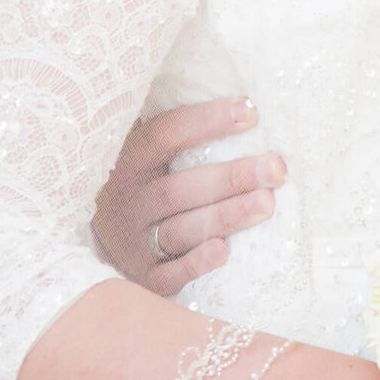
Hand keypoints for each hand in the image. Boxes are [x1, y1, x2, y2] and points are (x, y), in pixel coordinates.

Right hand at [92, 97, 285, 296]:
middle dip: (232, 176)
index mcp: (129, 161)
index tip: (252, 112)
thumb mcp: (150, 152)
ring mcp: (131, 242)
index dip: (206, 121)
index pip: (164, 134)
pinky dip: (195, 263)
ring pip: (180, 229)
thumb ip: (182, 131)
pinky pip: (168, 275)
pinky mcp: (142, 278)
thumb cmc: (146, 180)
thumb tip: (245, 102)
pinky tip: (224, 251)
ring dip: (226, 216)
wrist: (103, 235)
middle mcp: (126, 201)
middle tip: (276, 168)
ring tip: (267, 203)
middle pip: (179, 188)